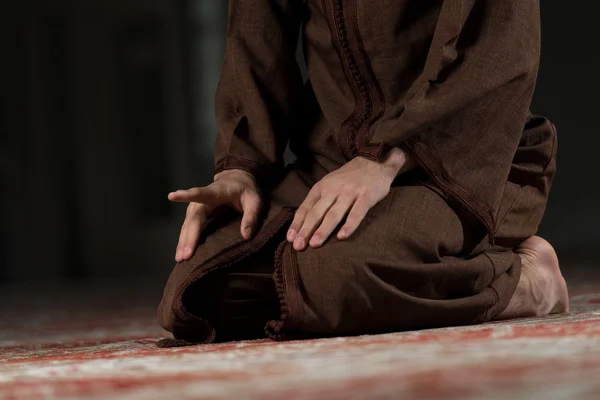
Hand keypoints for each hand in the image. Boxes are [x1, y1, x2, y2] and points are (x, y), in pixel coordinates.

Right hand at [168, 169, 261, 261]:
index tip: (172, 195)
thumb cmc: (245, 190)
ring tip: (180, 257)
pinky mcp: (196, 214)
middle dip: (189, 236)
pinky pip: (188, 228)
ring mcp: (197, 207)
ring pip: (188, 224)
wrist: (236, 179)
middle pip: (193, 218)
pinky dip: (184, 240)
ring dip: (183, 241)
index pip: (200, 194)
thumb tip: (246, 236)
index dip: (187, 195)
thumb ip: (251, 217)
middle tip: (185, 254)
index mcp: (216, 192)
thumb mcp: (255, 201)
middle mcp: (203, 200)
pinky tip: (180, 252)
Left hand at [287, 148, 412, 250]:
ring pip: (333, 214)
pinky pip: (357, 213)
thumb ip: (318, 200)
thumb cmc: (348, 178)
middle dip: (306, 230)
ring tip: (315, 244)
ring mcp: (349, 192)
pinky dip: (349, 225)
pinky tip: (342, 236)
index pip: (306, 208)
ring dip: (323, 230)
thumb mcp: (329, 184)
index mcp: (322, 187)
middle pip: (316, 213)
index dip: (297, 224)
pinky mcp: (366, 196)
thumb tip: (303, 223)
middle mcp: (333, 189)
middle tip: (298, 246)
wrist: (374, 161)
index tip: (290, 239)